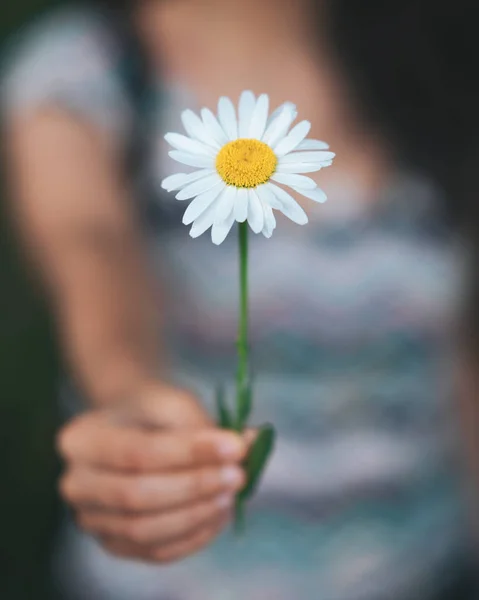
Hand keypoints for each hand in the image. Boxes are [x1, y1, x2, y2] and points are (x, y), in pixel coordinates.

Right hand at [57, 383, 246, 562]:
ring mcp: (91, 520)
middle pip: (136, 496)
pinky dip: (194, 536)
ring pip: (145, 530)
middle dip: (195, 487)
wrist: (131, 430)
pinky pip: (155, 552)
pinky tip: (220, 513)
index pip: (137, 452)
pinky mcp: (114, 544)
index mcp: (81, 439)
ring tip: (232, 493)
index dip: (189, 453)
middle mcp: (76, 484)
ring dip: (197, 514)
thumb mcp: (172, 402)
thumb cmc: (152, 412)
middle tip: (239, 473)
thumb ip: (204, 424)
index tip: (235, 446)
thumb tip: (249, 444)